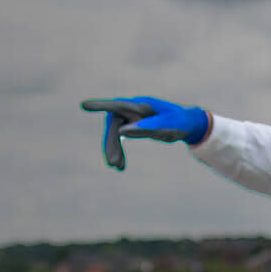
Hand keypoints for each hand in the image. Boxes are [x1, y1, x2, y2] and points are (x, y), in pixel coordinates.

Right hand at [80, 97, 212, 170]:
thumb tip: (122, 132)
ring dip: (113, 149)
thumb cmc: (179, 122)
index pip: (117, 104)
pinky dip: (118, 150)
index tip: (83, 105)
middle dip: (111, 143)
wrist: (187, 123)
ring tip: (116, 167)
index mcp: (141, 105)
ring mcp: (131, 116)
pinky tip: (120, 166)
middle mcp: (133, 109)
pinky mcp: (131, 124)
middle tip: (113, 163)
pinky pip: (119, 137)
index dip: (100, 105)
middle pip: (114, 124)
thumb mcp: (167, 127)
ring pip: (115, 133)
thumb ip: (147, 128)